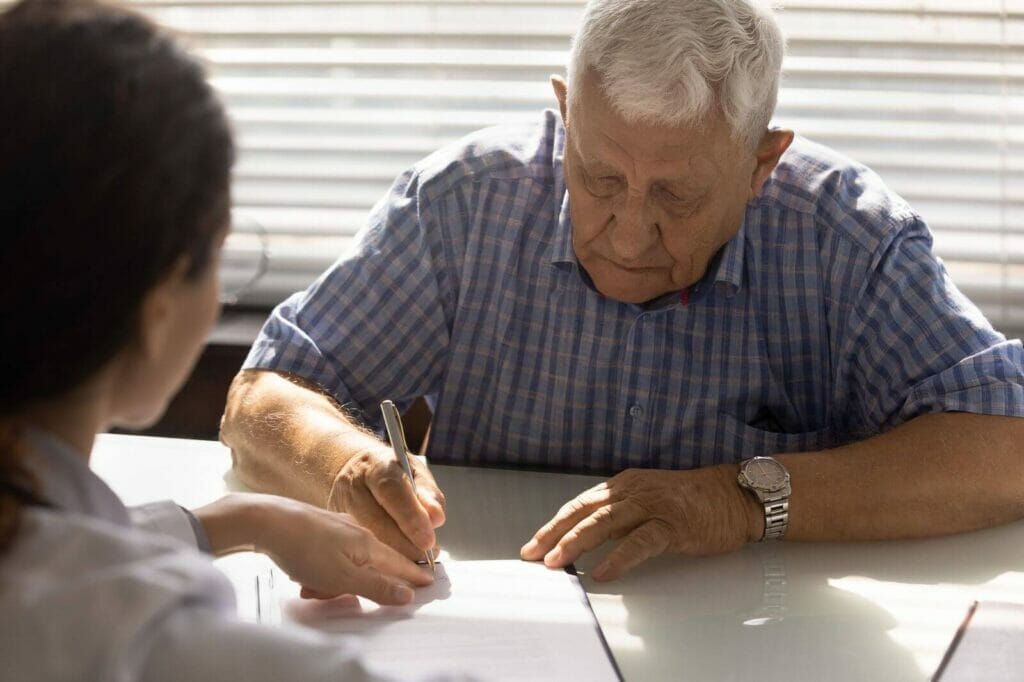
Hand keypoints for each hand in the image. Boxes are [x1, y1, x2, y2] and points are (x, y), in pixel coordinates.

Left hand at [194, 493, 432, 604]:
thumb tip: (406, 594)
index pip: (399, 564)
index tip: (428, 582)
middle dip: (357, 585)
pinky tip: (303, 574)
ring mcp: (337, 528)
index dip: (413, 576)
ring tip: (310, 587)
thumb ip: (377, 587)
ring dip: (332, 580)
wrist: (264, 521)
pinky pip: (328, 556)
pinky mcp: (318, 527)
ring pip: (347, 562)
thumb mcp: (343, 578)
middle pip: (371, 565)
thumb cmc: (303, 549)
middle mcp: (357, 532)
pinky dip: (320, 569)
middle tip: (331, 593)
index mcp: (368, 545)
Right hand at [328, 446, 445, 560]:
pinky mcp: (334, 528)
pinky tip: (394, 566)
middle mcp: (352, 486)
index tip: (428, 540)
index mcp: (376, 466)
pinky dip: (378, 561)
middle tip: (428, 556)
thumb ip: (428, 494)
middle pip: (376, 522)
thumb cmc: (391, 474)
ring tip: (416, 562)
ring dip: (393, 558)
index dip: (411, 517)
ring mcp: (338, 508)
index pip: (392, 491)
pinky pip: (356, 550)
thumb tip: (436, 518)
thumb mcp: (415, 473)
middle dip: (405, 545)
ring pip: (364, 541)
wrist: (354, 472)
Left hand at [520, 466, 760, 580]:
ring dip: (576, 543)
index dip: (554, 524)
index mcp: (625, 484)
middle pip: (584, 512)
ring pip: (604, 524)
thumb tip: (589, 536)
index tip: (534, 543)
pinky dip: (619, 558)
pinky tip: (603, 572)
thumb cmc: (693, 500)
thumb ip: (621, 514)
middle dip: (554, 534)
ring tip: (557, 562)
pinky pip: (640, 543)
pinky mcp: (672, 526)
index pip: (580, 504)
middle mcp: (633, 491)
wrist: (734, 496)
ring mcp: (652, 507)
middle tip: (533, 554)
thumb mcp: (648, 498)